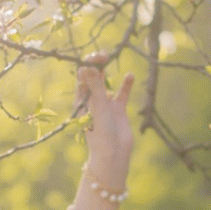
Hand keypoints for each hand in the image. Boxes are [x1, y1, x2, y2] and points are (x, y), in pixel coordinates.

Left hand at [79, 53, 133, 191]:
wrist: (114, 154)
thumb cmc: (100, 133)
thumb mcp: (98, 107)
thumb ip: (95, 86)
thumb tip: (87, 66)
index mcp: (81, 99)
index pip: (82, 76)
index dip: (87, 64)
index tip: (97, 58)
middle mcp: (92, 100)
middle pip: (93, 77)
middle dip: (97, 64)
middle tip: (104, 54)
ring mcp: (105, 104)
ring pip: (106, 83)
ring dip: (108, 71)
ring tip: (111, 57)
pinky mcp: (118, 110)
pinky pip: (121, 94)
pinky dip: (125, 84)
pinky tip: (129, 75)